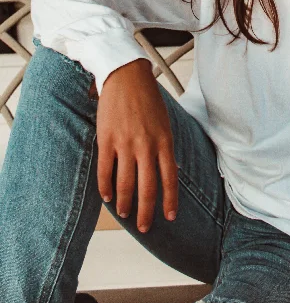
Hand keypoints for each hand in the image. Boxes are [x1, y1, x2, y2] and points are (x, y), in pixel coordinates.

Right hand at [96, 58, 178, 233]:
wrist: (126, 76)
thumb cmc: (148, 99)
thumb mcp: (165, 122)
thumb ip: (165, 146)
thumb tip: (171, 170)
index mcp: (164, 140)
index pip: (170, 178)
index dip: (170, 200)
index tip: (169, 217)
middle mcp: (146, 145)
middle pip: (147, 187)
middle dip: (146, 211)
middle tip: (145, 227)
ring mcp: (125, 143)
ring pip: (125, 183)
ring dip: (125, 203)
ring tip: (126, 214)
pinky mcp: (107, 140)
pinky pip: (105, 171)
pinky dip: (105, 188)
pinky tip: (107, 198)